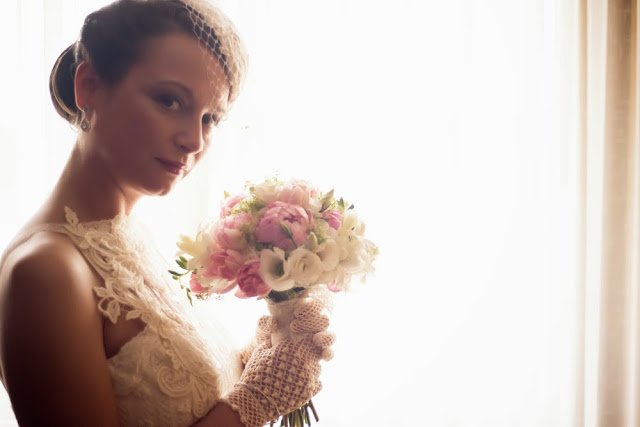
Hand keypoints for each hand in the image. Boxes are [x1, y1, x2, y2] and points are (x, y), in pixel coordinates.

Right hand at [226, 296, 334, 426]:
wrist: (255, 402)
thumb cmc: (256, 373)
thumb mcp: (261, 350)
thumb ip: (270, 334)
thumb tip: (273, 320)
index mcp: (294, 347)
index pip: (309, 336)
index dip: (305, 335)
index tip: (299, 336)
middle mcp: (306, 360)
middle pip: (315, 350)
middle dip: (308, 351)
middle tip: (296, 355)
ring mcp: (310, 377)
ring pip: (317, 366)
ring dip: (310, 366)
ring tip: (296, 370)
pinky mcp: (310, 392)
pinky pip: (318, 382)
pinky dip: (311, 381)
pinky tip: (300, 381)